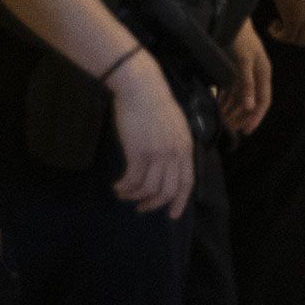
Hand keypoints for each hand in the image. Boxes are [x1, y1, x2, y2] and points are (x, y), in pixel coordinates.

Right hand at [108, 52, 194, 216]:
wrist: (142, 89)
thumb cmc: (156, 105)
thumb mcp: (176, 127)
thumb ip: (175, 147)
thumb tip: (169, 167)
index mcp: (186, 147)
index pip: (188, 181)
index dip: (180, 201)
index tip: (172, 215)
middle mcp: (174, 153)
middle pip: (167, 190)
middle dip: (154, 204)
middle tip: (141, 208)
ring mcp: (157, 153)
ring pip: (148, 188)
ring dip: (134, 196)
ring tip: (124, 194)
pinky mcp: (138, 152)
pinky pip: (132, 180)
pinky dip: (124, 187)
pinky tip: (117, 186)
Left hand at [222, 21, 272, 136]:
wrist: (230, 19)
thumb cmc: (240, 39)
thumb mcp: (244, 61)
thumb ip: (247, 83)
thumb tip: (251, 106)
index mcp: (263, 73)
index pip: (264, 100)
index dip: (256, 116)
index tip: (247, 131)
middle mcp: (256, 76)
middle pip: (251, 102)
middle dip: (241, 116)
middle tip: (229, 130)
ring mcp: (245, 73)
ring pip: (241, 97)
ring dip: (232, 110)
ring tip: (221, 122)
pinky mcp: (235, 70)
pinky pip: (232, 90)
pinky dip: (226, 100)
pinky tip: (218, 108)